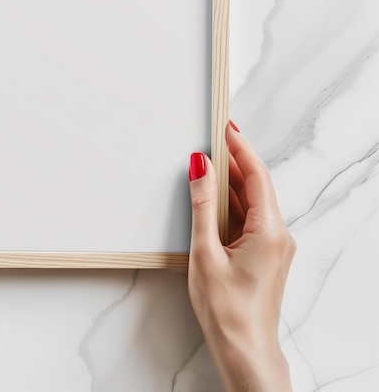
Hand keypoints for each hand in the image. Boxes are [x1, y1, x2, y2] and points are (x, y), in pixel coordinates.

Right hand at [187, 123, 294, 391]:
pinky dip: (231, 203)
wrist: (244, 350)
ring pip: (251, 201)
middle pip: (255, 185)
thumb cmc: (226, 309)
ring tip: (208, 163)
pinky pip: (249, 217)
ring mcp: (273, 245)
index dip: (240, 148)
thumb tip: (200, 167)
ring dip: (230, 182)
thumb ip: (202, 205)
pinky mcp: (264, 254)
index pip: (256, 175)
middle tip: (212, 139)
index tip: (226, 127)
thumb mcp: (205, 251)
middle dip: (234, 160)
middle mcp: (277, 234)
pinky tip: (213, 198)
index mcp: (269, 231)